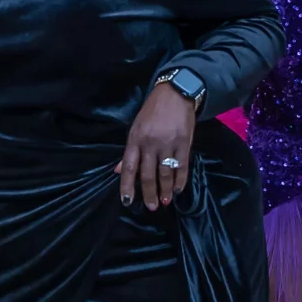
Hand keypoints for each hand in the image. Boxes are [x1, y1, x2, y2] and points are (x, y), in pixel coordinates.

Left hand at [119, 81, 197, 210]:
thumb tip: (117, 171)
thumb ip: (129, 151)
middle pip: (147, 174)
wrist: (175, 93)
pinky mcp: (184, 143)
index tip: (127, 201)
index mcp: (135, 140)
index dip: (127, 186)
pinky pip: (182, 166)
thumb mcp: (135, 128)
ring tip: (166, 201)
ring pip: (165, 173)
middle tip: (152, 207)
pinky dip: (181, 181)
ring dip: (165, 190)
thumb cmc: (152, 112)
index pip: (128, 167)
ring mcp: (168, 144)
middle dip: (149, 193)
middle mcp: (150, 144)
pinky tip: (178, 190)